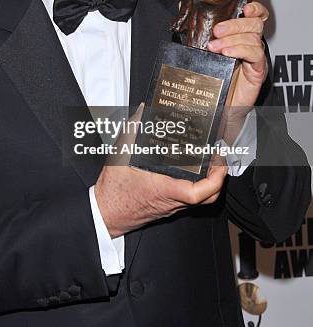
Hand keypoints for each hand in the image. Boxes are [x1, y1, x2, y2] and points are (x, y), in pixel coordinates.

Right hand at [94, 105, 226, 237]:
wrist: (106, 214)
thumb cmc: (113, 191)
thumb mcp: (120, 155)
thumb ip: (132, 131)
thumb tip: (143, 112)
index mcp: (163, 189)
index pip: (197, 193)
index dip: (215, 180)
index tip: (220, 162)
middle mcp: (171, 201)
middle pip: (207, 198)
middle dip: (219, 179)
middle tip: (220, 159)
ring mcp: (171, 207)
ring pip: (200, 201)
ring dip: (210, 183)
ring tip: (210, 163)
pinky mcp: (167, 208)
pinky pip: (190, 200)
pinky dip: (198, 187)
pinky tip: (192, 172)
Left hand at [206, 1, 268, 108]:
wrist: (217, 104)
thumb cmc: (211, 76)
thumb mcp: (202, 49)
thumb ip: (196, 29)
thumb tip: (183, 8)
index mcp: (240, 35)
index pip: (255, 16)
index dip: (254, 8)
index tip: (244, 8)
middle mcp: (251, 43)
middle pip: (253, 24)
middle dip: (234, 25)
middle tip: (217, 31)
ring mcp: (255, 56)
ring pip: (253, 38)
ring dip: (232, 39)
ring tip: (215, 47)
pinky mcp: (258, 70)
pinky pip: (255, 54)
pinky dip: (240, 50)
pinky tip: (227, 53)